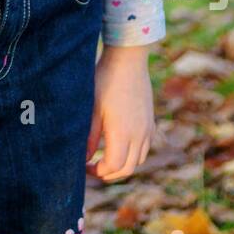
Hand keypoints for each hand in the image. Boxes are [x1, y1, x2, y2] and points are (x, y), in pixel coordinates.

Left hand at [86, 46, 155, 180]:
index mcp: (123, 133)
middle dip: (109, 174)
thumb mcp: (92, 109)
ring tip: (104, 158)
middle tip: (92, 168)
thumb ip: (88, 137)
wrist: (127, 59)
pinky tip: (119, 144)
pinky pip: (144, 148)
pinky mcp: (150, 122)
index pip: (113, 166)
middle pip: (127, 169)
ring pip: (138, 160)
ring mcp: (147, 128)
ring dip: (122, 165)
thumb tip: (83, 158)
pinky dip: (133, 154)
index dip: (97, 172)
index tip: (83, 166)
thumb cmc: (105, 81)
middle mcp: (139, 134)